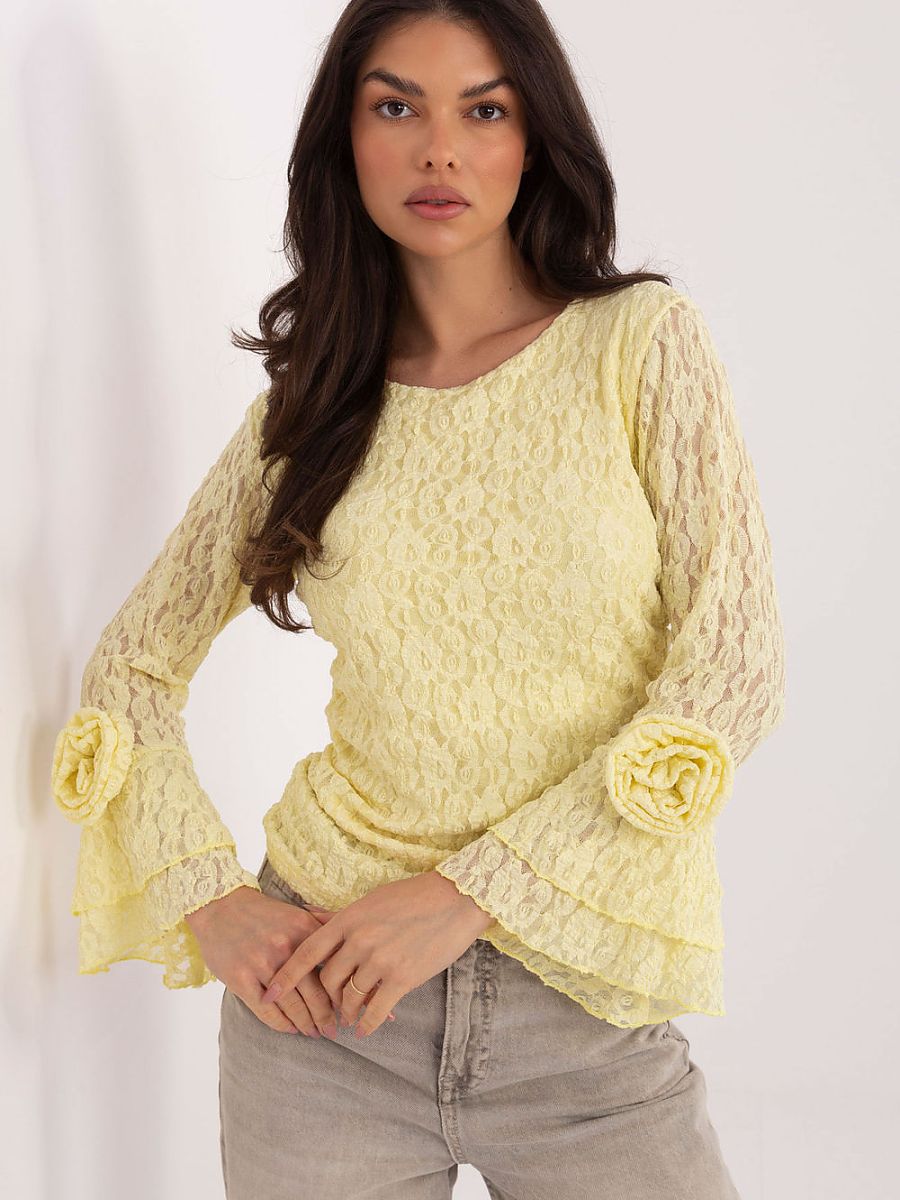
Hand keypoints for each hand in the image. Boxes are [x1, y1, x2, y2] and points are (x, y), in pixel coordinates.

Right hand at [185, 886, 343, 1037]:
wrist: (221, 907)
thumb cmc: (263, 913)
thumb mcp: (297, 914)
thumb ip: (323, 927)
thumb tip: (350, 943)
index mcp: (304, 929)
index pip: (329, 968)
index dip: (339, 992)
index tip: (346, 1006)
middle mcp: (286, 947)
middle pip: (314, 993)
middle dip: (326, 1017)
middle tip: (333, 1031)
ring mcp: (262, 964)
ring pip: (292, 1006)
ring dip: (305, 1024)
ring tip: (314, 1033)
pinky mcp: (240, 979)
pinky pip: (266, 1011)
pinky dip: (281, 1024)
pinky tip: (290, 1029)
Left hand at [260, 870, 495, 1037]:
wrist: (455, 899)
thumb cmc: (412, 896)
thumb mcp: (371, 900)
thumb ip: (338, 916)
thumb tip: (307, 917)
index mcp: (349, 919)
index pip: (307, 952)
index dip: (285, 976)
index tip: (269, 993)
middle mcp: (359, 940)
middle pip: (328, 980)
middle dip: (326, 997)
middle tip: (329, 1007)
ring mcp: (381, 960)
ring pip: (350, 997)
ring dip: (348, 1011)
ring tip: (349, 1017)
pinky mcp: (403, 978)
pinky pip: (376, 1010)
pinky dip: (368, 1024)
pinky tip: (366, 1028)